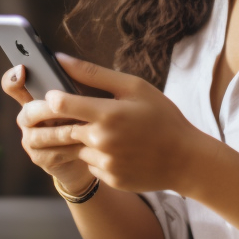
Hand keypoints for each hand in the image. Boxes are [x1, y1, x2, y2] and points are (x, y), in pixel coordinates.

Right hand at [2, 64, 96, 191]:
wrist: (103, 151)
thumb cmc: (94, 116)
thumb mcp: (90, 94)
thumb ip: (76, 77)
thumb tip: (61, 58)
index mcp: (35, 96)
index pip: (12, 84)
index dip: (13, 78)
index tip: (22, 70)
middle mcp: (29, 117)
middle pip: (27, 112)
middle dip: (48, 111)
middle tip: (66, 107)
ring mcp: (32, 139)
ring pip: (38, 136)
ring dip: (63, 131)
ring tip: (85, 126)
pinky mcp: (41, 159)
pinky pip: (50, 154)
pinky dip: (69, 149)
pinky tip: (86, 145)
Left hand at [44, 54, 214, 193]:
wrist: (185, 159)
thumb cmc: (162, 117)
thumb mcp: (134, 87)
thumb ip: (94, 74)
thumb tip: (59, 59)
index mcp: (107, 114)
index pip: (59, 105)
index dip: (53, 99)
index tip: (56, 96)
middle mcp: (101, 141)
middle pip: (62, 128)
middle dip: (65, 120)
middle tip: (81, 115)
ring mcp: (105, 163)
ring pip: (75, 148)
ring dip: (82, 140)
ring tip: (109, 132)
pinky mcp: (109, 179)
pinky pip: (90, 164)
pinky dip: (96, 156)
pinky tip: (118, 150)